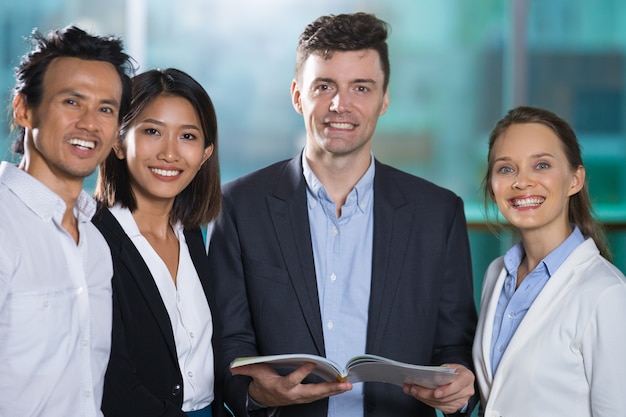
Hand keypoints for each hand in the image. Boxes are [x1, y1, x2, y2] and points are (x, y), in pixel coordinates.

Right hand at [231, 362, 351, 407]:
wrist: (262, 399)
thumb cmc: (262, 383)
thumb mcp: (255, 374)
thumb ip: (246, 369)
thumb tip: (234, 366)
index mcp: (281, 387)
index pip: (293, 380)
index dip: (302, 372)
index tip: (312, 363)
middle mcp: (293, 394)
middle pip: (313, 392)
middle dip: (330, 388)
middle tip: (344, 384)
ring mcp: (300, 398)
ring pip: (319, 395)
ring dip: (335, 391)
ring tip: (348, 385)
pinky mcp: (305, 398)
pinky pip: (320, 395)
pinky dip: (331, 392)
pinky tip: (341, 387)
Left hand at [402, 364, 473, 414]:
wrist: (460, 379)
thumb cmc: (455, 371)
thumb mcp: (450, 366)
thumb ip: (442, 371)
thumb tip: (431, 377)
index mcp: (467, 377)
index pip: (458, 385)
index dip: (446, 390)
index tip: (435, 392)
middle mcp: (466, 391)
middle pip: (445, 397)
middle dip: (426, 393)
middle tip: (414, 388)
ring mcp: (460, 401)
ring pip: (439, 403)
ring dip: (423, 397)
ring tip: (412, 390)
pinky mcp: (453, 407)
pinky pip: (438, 407)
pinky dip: (425, 401)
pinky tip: (417, 395)